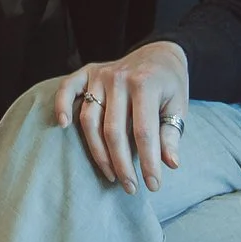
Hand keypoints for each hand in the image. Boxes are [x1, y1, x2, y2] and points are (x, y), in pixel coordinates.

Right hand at [52, 40, 191, 195]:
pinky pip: (68, 89)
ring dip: (98, 152)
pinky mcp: (87, 72)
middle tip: (130, 187)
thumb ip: (171, 133)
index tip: (153, 185)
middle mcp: (119, 78)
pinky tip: (62, 126)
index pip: (144, 132)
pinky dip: (61, 105)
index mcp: (146, 84)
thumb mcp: (179, 106)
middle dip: (122, 164)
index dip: (148, 162)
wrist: (159, 53)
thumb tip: (170, 164)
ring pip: (90, 120)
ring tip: (110, 175)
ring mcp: (100, 74)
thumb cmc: (170, 85)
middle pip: (114, 130)